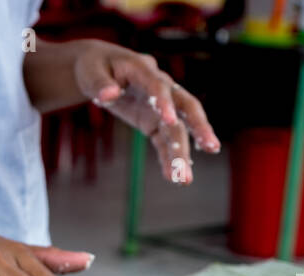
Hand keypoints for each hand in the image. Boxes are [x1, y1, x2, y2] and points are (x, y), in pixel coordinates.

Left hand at [75, 40, 218, 183]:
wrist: (100, 70)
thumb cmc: (95, 67)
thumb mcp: (90, 72)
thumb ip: (99, 83)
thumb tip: (108, 94)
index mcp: (143, 69)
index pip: (159, 85)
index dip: (165, 101)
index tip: (169, 119)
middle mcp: (160, 87)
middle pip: (185, 106)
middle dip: (198, 126)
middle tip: (212, 147)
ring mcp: (160, 107)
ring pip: (177, 129)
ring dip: (183, 153)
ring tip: (185, 179)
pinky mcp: (154, 122)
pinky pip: (164, 141)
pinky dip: (168, 158)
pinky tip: (174, 178)